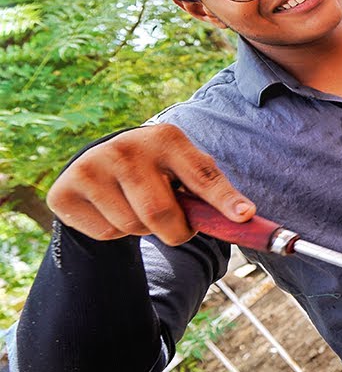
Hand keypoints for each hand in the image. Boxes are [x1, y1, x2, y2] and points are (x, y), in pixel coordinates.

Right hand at [46, 124, 254, 245]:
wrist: (100, 163)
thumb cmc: (158, 171)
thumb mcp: (186, 170)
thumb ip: (212, 191)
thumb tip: (245, 216)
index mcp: (166, 138)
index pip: (201, 176)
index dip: (224, 199)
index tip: (244, 216)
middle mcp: (126, 147)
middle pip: (161, 213)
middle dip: (175, 231)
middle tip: (175, 225)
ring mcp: (92, 166)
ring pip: (132, 226)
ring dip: (143, 231)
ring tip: (138, 207)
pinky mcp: (65, 190)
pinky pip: (105, 233)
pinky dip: (115, 233)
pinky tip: (111, 209)